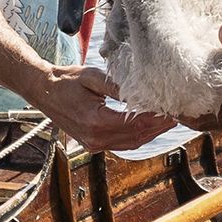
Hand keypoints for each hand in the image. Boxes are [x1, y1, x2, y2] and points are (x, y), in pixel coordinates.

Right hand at [27, 65, 175, 151]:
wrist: (43, 91)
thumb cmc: (66, 80)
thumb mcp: (92, 77)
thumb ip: (117, 87)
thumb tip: (143, 92)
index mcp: (95, 121)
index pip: (135, 124)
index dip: (157, 119)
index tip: (173, 110)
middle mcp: (95, 138)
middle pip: (137, 137)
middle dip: (159, 127)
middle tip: (179, 115)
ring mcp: (93, 144)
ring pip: (131, 144)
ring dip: (152, 134)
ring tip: (169, 121)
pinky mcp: (93, 144)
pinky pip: (122, 144)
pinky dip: (138, 137)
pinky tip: (150, 127)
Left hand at [179, 23, 221, 133]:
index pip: (192, 117)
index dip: (174, 108)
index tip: (161, 92)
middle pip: (198, 119)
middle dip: (183, 106)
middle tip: (170, 85)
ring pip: (212, 117)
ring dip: (200, 104)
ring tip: (189, 84)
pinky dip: (216, 102)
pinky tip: (219, 85)